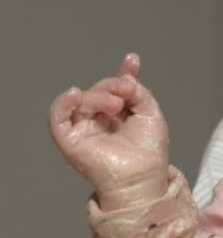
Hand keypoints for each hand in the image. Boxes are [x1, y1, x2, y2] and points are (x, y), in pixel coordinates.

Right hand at [49, 53, 168, 208]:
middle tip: (128, 92)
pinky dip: (63, 103)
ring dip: (99, 95)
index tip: (132, 60)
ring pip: (82, 100)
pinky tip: (75, 93)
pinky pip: (57, 117)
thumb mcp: (150, 114)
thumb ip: (139, 92)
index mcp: (120, 115)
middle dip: (113, 86)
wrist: (142, 177)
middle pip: (100, 91)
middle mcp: (100, 121)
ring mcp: (84, 129)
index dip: (124, 73)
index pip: (117, 89)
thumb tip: (126, 78)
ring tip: (117, 104)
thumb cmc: (149, 152)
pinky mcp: (69, 140)